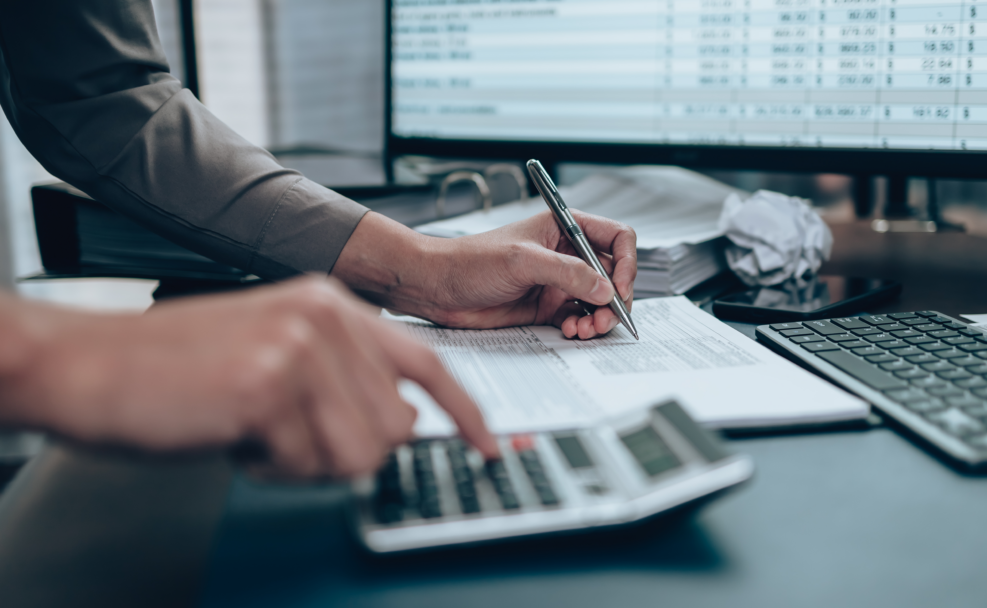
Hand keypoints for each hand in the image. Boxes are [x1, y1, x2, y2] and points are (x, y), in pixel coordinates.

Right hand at [0, 278, 497, 478]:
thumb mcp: (280, 352)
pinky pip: (306, 462)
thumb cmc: (181, 367)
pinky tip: (236, 433)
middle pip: (395, 424)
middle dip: (345, 449)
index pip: (427, 364)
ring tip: (260, 430)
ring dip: (307, 460)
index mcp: (333, 303)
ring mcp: (299, 345)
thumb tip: (402, 422)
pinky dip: (270, 466)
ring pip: (360, 450)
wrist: (92, 364)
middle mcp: (326, 316)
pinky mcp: (269, 383)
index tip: (491, 445)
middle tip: (289, 434)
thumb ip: (346, 377)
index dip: (464, 411)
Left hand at [333, 210, 636, 338]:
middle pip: (613, 275)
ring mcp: (557, 283)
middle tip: (605, 317)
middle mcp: (565, 254)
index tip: (618, 286)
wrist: (436, 288)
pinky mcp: (546, 308)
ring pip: (599, 301)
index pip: (616, 238)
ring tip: (586, 329)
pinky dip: (582, 328)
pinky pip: (579, 319)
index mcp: (563, 228)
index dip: (626, 262)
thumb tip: (604, 289)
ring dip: (600, 317)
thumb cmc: (469, 261)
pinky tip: (570, 332)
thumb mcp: (522, 261)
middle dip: (615, 298)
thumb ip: (567, 273)